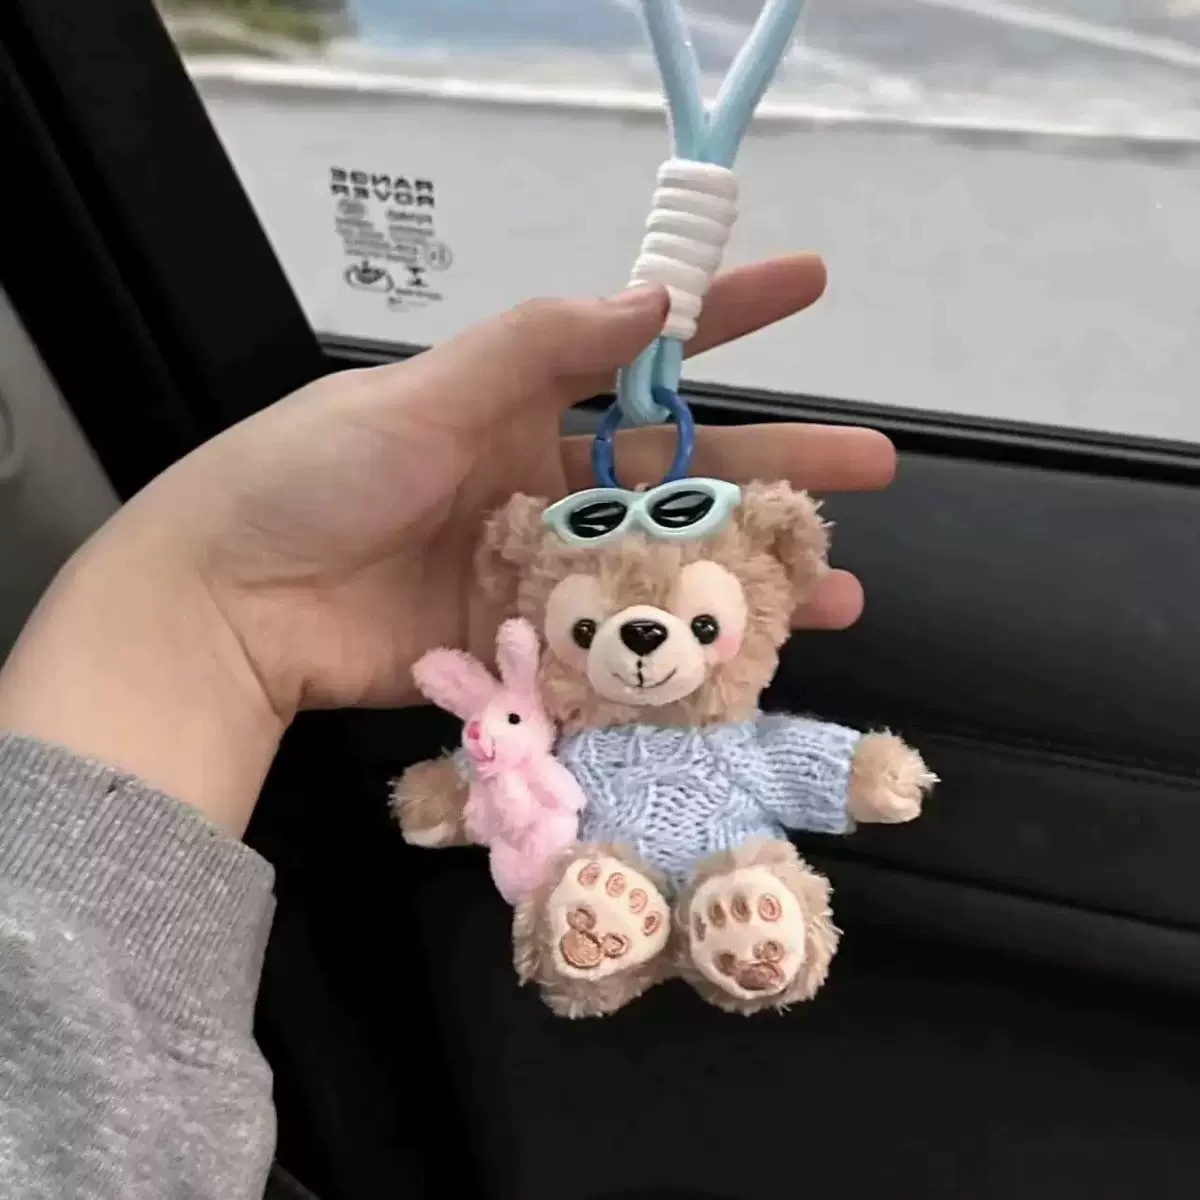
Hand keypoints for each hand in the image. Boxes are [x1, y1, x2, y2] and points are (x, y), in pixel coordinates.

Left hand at [0, 256, 894, 835]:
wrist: (229, 603)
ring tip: (838, 593)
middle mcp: (543, 488)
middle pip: (679, 476)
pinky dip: (675, 657)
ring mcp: (539, 574)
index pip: (642, 356)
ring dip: (746, 579)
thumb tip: (650, 297)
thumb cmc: (314, 475)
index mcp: (521, 410)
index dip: (726, 319)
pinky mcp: (524, 649)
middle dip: (774, 471)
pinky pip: (614, 649)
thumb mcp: (423, 394)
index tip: (809, 287)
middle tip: (867, 471)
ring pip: (661, 570)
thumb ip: (534, 350)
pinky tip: (744, 666)